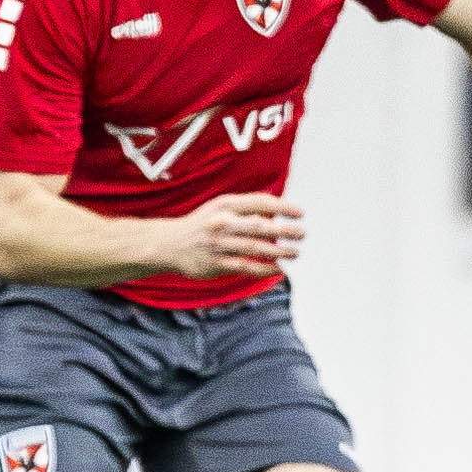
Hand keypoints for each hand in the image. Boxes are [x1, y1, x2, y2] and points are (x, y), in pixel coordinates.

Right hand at [162, 193, 302, 282]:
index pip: (260, 202)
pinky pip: (245, 267)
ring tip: (294, 253)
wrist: (169, 244)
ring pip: (255, 248)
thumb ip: (246, 208)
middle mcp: (221, 223)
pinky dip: (264, 269)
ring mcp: (217, 244)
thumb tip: (277, 211)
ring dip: (279, 251)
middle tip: (302, 234)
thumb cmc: (202, 225)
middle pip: (259, 226)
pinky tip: (278, 269)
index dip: (283, 208)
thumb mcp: (219, 208)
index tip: (300, 214)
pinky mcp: (215, 264)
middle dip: (284, 230)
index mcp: (224, 205)